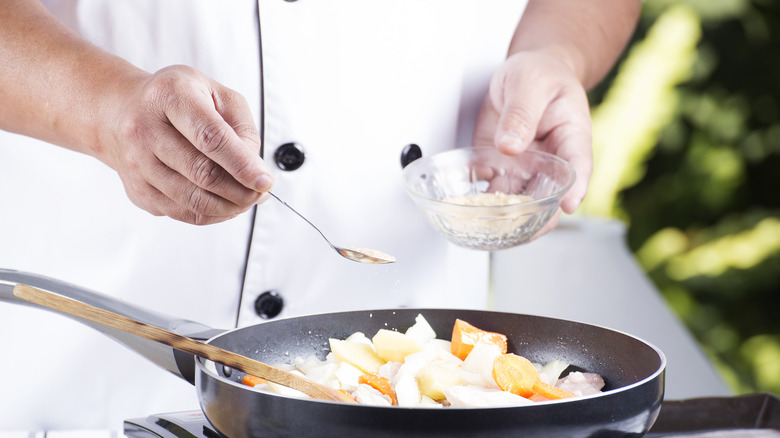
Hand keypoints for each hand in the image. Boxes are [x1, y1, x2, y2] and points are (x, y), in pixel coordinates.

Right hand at [97, 65, 273, 224]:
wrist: (120, 111)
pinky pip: (183, 213)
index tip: (264, 180)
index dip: (242, 164)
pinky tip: (226, 204)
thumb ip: (241, 127)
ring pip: (193, 200)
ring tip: (248, 199)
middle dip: (241, 190)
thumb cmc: (176, 100)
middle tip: (261, 192)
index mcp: (169, 96)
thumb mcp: (215, 93)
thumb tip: (254, 168)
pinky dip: (212, 214)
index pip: (210, 137)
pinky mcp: (138, 190)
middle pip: (202, 173)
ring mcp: (137, 163)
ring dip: (230, 206)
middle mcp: (144, 129)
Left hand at [473, 50, 592, 235]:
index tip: (568, 205)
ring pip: (521, 203)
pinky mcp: (503, 171)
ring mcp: (527, 169)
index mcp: (571, 136)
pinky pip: (494, 193)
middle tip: (520, 226)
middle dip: (538, 218)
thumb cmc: (539, 74)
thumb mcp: (530, 83)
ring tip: (490, 227)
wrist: (522, 75)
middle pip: (550, 197)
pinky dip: (483, 205)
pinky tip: (469, 211)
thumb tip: (510, 145)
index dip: (576, 188)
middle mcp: (551, 161)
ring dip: (506, 217)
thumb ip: (522, 112)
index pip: (579, 166)